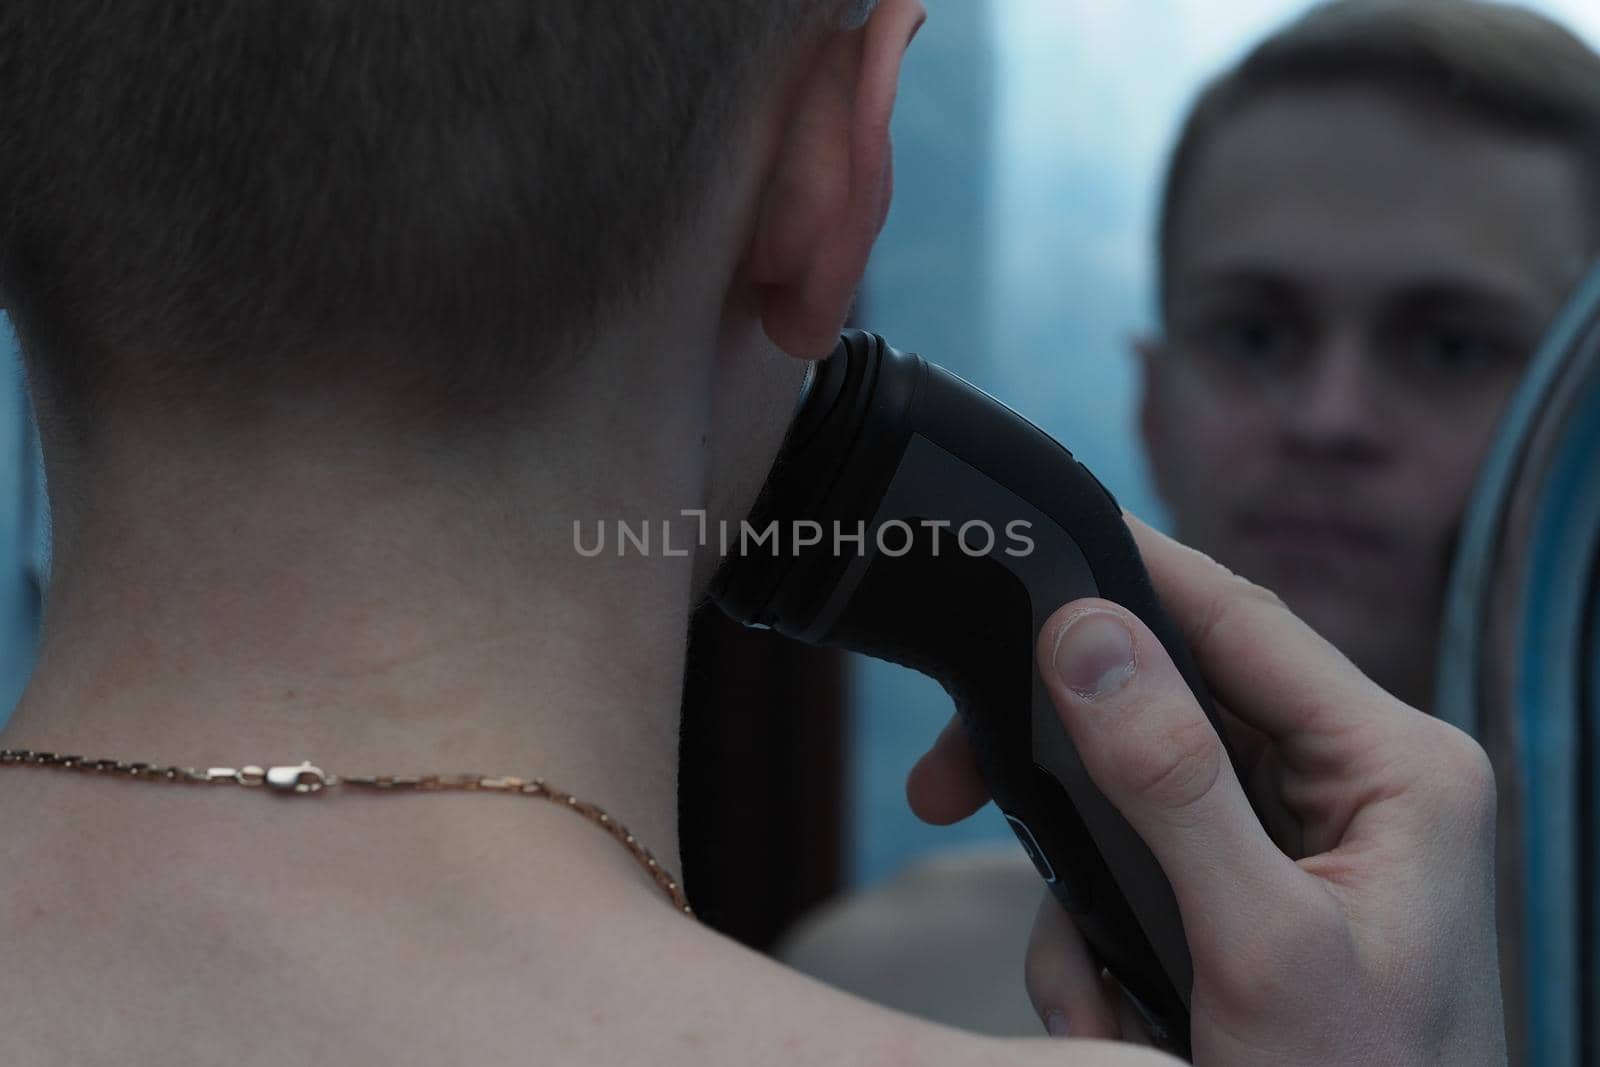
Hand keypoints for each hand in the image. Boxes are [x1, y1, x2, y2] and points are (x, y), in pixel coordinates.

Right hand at [907, 516, 1504, 1064]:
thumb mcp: (1257, 947)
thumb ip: (1171, 783)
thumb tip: (1087, 634)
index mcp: (1397, 770)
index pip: (1242, 621)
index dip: (1133, 568)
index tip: (1038, 532)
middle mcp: (1357, 787)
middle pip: (1173, 703)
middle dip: (1065, 767)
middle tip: (952, 783)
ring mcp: (1305, 844)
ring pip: (1138, 794)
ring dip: (1082, 888)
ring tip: (1092, 995)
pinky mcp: (1257, 893)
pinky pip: (1145, 866)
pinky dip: (1100, 938)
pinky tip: (1114, 1014)